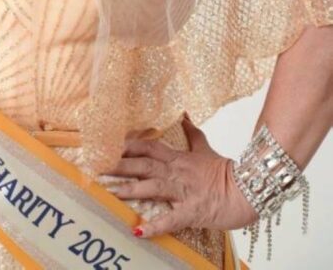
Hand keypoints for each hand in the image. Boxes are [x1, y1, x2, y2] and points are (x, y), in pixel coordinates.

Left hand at [103, 114, 257, 238]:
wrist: (249, 189)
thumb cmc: (226, 170)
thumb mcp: (205, 147)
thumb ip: (191, 133)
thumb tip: (183, 114)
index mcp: (177, 157)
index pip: (147, 146)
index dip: (126, 145)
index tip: (106, 144)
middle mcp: (176, 172)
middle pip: (143, 165)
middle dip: (119, 165)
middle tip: (96, 165)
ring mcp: (183, 192)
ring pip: (152, 187)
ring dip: (130, 190)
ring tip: (109, 192)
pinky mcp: (191, 212)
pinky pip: (171, 220)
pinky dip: (155, 226)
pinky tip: (138, 231)